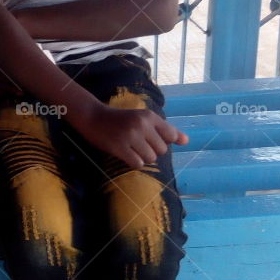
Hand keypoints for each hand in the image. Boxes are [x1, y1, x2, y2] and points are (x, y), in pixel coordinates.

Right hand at [72, 101, 188, 169]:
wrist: (93, 117)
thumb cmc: (121, 119)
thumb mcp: (143, 119)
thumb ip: (165, 130)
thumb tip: (186, 141)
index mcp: (149, 116)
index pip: (171, 136)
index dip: (162, 141)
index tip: (150, 138)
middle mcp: (142, 125)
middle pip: (161, 150)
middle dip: (152, 151)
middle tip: (138, 144)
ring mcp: (130, 136)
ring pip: (150, 158)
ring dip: (143, 158)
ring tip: (132, 150)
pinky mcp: (119, 147)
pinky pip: (138, 164)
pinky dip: (134, 162)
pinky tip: (126, 155)